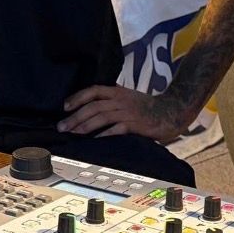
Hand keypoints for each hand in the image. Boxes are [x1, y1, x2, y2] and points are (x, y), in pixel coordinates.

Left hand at [58, 86, 190, 142]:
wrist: (172, 111)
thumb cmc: (149, 107)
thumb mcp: (129, 98)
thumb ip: (113, 101)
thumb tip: (91, 109)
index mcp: (118, 91)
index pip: (94, 90)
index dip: (78, 97)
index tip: (65, 106)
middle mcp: (121, 100)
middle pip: (93, 106)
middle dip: (75, 116)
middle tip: (62, 127)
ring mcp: (128, 112)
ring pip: (101, 117)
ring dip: (84, 126)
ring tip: (72, 134)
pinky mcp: (135, 125)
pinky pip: (115, 130)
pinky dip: (103, 135)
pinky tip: (93, 142)